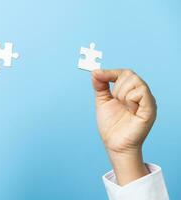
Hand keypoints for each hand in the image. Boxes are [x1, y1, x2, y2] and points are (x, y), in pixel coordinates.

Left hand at [92, 69, 156, 184]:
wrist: (114, 144)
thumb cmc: (111, 125)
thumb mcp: (102, 101)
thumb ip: (100, 85)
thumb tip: (95, 71)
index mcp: (131, 91)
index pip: (125, 73)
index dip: (111, 72)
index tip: (98, 75)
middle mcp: (141, 94)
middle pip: (129, 74)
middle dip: (116, 86)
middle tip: (116, 100)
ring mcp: (147, 101)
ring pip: (135, 81)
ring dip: (122, 93)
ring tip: (123, 107)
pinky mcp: (150, 109)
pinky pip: (141, 92)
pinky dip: (130, 99)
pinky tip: (129, 110)